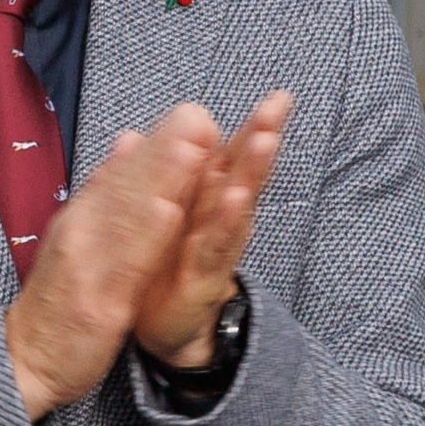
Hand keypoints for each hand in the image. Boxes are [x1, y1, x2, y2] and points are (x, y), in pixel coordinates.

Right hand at [5, 111, 205, 415]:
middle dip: (166, 150)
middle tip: (200, 115)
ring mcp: (87, 266)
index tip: (192, 111)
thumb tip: (129, 143)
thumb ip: (105, 192)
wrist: (26, 359)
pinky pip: (124, 265)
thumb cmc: (58, 298)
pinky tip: (169, 213)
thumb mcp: (78, 238)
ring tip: (193, 149)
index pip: (123, 176)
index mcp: (82, 219)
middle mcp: (82, 234)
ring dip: (161, 181)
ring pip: (128, 216)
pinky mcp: (96, 302)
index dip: (159, 144)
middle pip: (127, 187)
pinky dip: (144, 236)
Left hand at [130, 93, 290, 374]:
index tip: (280, 96)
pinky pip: (213, 248)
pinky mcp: (203, 279)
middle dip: (262, 138)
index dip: (254, 126)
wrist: (163, 330)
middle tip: (281, 106)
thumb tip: (143, 134)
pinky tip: (235, 199)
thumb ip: (164, 177)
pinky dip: (225, 222)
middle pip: (243, 173)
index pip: (230, 155)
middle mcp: (219, 221)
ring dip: (251, 172)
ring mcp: (215, 249)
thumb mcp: (165, 216)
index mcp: (204, 200)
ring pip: (236, 205)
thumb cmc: (169, 267)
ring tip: (265, 141)